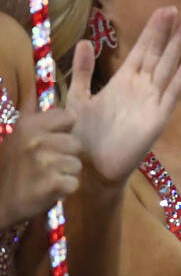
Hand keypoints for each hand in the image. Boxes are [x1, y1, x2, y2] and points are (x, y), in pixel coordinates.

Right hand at [0, 109, 80, 227]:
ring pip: (77, 165)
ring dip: (65, 174)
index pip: (69, 117)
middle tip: (44, 167)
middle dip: (65, 156)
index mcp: (29, 126)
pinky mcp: (54, 183)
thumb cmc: (8, 169)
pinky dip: (63, 190)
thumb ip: (29, 113)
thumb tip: (33, 84)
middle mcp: (38, 141)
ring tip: (44, 178)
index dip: (64, 131)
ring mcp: (46, 162)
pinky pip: (74, 183)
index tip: (50, 142)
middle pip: (76, 144)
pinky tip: (47, 191)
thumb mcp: (15, 137)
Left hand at [66, 6, 180, 184]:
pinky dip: (179, 78)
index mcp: (123, 81)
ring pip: (166, 68)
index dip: (152, 31)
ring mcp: (151, 102)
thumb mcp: (78, 98)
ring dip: (177, 48)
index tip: (163, 11)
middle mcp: (140, 88)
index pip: (141, 50)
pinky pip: (170, 94)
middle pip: (157, 54)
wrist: (92, 166)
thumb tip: (85, 41)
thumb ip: (83, 72)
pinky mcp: (157, 118)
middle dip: (166, 32)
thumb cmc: (84, 136)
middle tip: (177, 10)